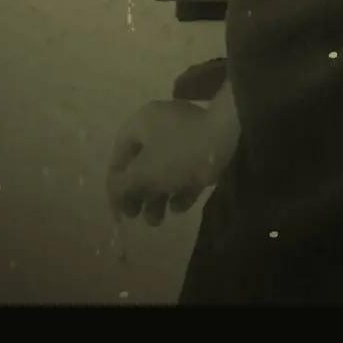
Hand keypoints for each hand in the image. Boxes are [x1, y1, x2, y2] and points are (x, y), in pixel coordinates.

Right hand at [106, 98, 232, 228]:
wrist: (228, 137)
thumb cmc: (178, 153)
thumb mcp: (143, 172)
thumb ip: (122, 186)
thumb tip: (114, 194)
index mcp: (141, 122)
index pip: (120, 154)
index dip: (115, 183)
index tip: (118, 208)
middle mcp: (160, 125)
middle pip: (141, 164)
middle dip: (138, 194)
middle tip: (136, 216)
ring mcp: (184, 135)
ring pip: (164, 169)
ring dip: (157, 197)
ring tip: (157, 221)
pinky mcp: (204, 147)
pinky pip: (185, 170)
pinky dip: (180, 190)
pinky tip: (180, 208)